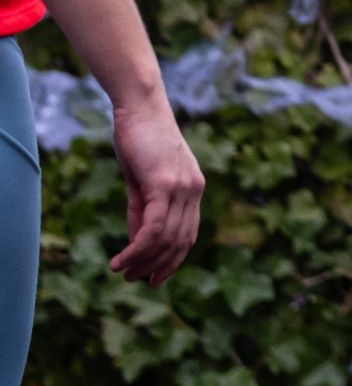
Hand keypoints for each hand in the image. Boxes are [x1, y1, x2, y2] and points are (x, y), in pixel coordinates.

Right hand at [109, 87, 203, 283]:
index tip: (155, 278)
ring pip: (166, 239)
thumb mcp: (142, 181)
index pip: (189, 235)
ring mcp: (182, 186)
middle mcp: (194, 189)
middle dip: (158, 266)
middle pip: (179, 242)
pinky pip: (154, 227)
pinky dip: (138, 248)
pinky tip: (122, 259)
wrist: (139, 105)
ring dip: (144, 261)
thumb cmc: (138, 139)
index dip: (173, 260)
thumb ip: (143, 210)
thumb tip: (139, 243)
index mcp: (194, 188)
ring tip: (123, 273)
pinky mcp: (165, 183)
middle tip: (135, 280)